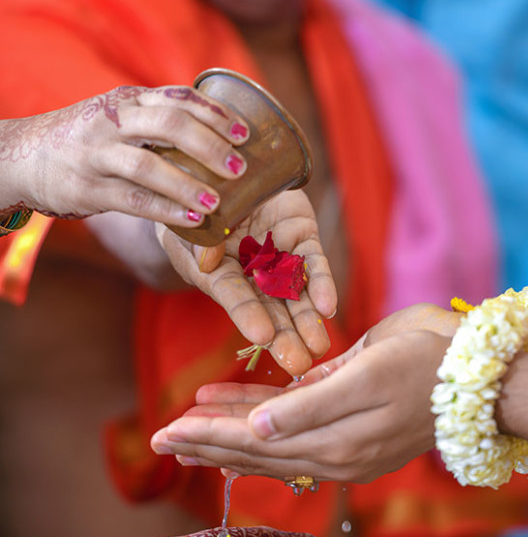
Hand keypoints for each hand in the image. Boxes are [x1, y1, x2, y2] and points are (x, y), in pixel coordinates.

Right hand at [1, 84, 248, 224]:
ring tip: (217, 202)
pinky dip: (164, 210)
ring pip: (148, 164)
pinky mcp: (86, 189)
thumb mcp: (118, 117)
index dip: (215, 114)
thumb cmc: (87, 139)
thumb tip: (218, 133)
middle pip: (168, 125)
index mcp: (127, 101)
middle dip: (210, 146)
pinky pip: (131, 199)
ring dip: (187, 184)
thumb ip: (157, 120)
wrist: (22, 156)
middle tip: (240, 168)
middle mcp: (112, 122)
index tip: (245, 133)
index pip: (177, 98)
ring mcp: (97, 155)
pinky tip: (191, 220)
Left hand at [151, 326, 450, 482]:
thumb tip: (260, 433)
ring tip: (183, 433)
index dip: (210, 433)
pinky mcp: (357, 440)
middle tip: (158, 438)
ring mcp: (348, 450)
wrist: (486, 377)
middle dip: (205, 442)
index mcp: (338, 439)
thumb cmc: (430, 359)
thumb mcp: (370, 371)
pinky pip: (299, 440)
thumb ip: (313, 406)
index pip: (257, 441)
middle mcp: (338, 453)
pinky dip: (263, 429)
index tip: (167, 429)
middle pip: (256, 450)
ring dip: (226, 440)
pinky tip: (232, 418)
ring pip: (272, 447)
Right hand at [156, 189, 336, 376]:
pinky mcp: (302, 237)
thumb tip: (209, 262)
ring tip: (320, 347)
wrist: (227, 171)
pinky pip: (313, 264)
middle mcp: (249, 271)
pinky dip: (322, 284)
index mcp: (217, 271)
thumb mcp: (190, 219)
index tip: (262, 338)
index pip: (233, 295)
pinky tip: (328, 308)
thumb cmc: (196, 201)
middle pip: (269, 307)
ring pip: (296, 293)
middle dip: (285, 336)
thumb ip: (200, 240)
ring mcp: (278, 255)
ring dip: (308, 320)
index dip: (246, 314)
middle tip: (299, 366)